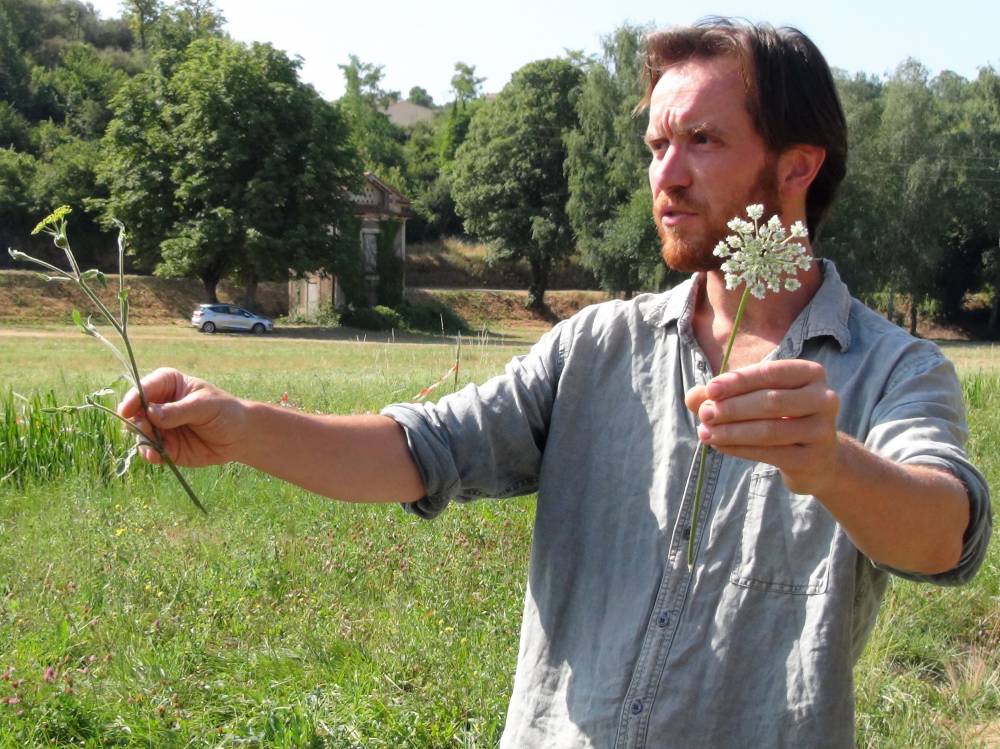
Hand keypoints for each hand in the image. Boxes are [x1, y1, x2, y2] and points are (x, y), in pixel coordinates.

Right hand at [117, 367, 247, 466]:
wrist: (239, 436)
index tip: (127, 410)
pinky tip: (157, 457)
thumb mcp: (205, 406)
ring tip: (153, 450)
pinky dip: (150, 454)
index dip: (133, 398)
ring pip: (139, 433)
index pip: (144, 387)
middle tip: (146, 430)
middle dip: (136, 422)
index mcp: (167, 384)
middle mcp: (158, 404)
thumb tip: (151, 414)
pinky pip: (149, 450)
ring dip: (142, 440)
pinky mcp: (163, 445)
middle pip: (135, 411)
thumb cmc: (225, 411)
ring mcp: (159, 426)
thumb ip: (179, 410)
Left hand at [684, 360, 841, 495]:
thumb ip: (722, 394)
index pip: (770, 373)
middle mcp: (824, 398)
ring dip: (732, 432)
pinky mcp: (813, 458)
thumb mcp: (754, 398)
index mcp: (810, 373)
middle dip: (732, 408)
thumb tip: (692, 397)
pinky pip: (770, 453)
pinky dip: (740, 449)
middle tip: (704, 414)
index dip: (738, 381)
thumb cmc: (780, 418)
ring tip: (705, 433)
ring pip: (769, 430)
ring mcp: (822, 430)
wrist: (818, 459)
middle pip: (770, 402)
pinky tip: (719, 445)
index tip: (710, 390)